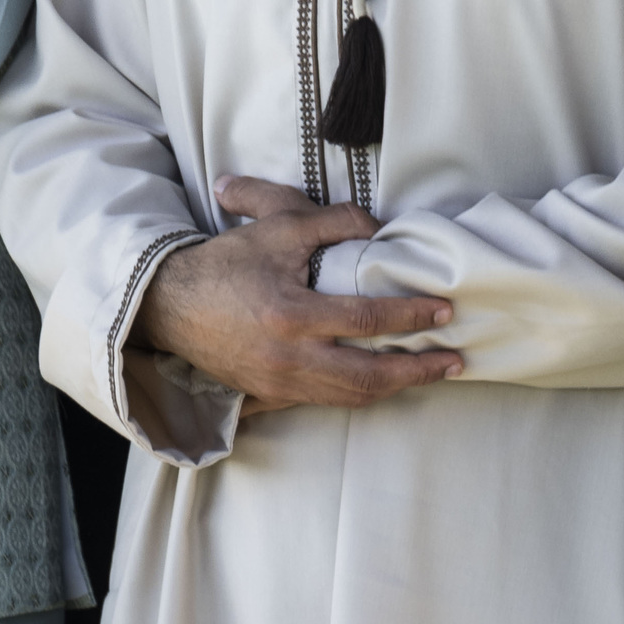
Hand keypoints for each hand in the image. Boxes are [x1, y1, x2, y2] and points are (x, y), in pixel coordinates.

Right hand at [135, 175, 463, 415]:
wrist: (168, 304)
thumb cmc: (227, 262)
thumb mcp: (279, 227)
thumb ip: (335, 222)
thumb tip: (381, 231)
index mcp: (291, 316)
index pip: (366, 321)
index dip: (410, 317)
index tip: (444, 311)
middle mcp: (287, 358)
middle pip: (366, 377)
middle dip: (417, 371)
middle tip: (455, 360)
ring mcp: (277, 383)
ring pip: (349, 397)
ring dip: (394, 387)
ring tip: (430, 373)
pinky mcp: (269, 394)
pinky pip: (324, 402)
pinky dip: (360, 395)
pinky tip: (384, 383)